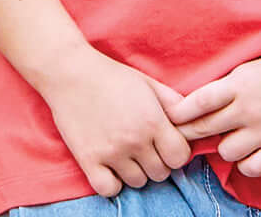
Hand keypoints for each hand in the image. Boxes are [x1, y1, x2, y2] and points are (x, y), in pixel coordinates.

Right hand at [35, 51, 190, 197]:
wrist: (69, 72)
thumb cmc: (111, 76)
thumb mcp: (148, 83)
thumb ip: (174, 103)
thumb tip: (191, 122)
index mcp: (152, 121)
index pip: (179, 157)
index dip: (175, 152)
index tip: (164, 144)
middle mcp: (135, 140)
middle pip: (161, 173)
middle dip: (156, 161)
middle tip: (143, 146)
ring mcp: (111, 152)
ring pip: (138, 182)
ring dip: (134, 171)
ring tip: (124, 152)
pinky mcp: (88, 159)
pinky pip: (109, 189)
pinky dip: (112, 182)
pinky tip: (109, 166)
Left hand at [174, 50, 260, 180]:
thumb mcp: (243, 71)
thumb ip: (219, 89)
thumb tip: (184, 107)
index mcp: (238, 85)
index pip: (200, 102)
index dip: (180, 112)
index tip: (170, 117)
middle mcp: (251, 108)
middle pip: (207, 128)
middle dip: (189, 133)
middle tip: (182, 135)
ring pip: (227, 151)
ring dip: (224, 147)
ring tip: (230, 137)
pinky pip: (252, 167)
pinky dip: (245, 164)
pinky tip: (246, 153)